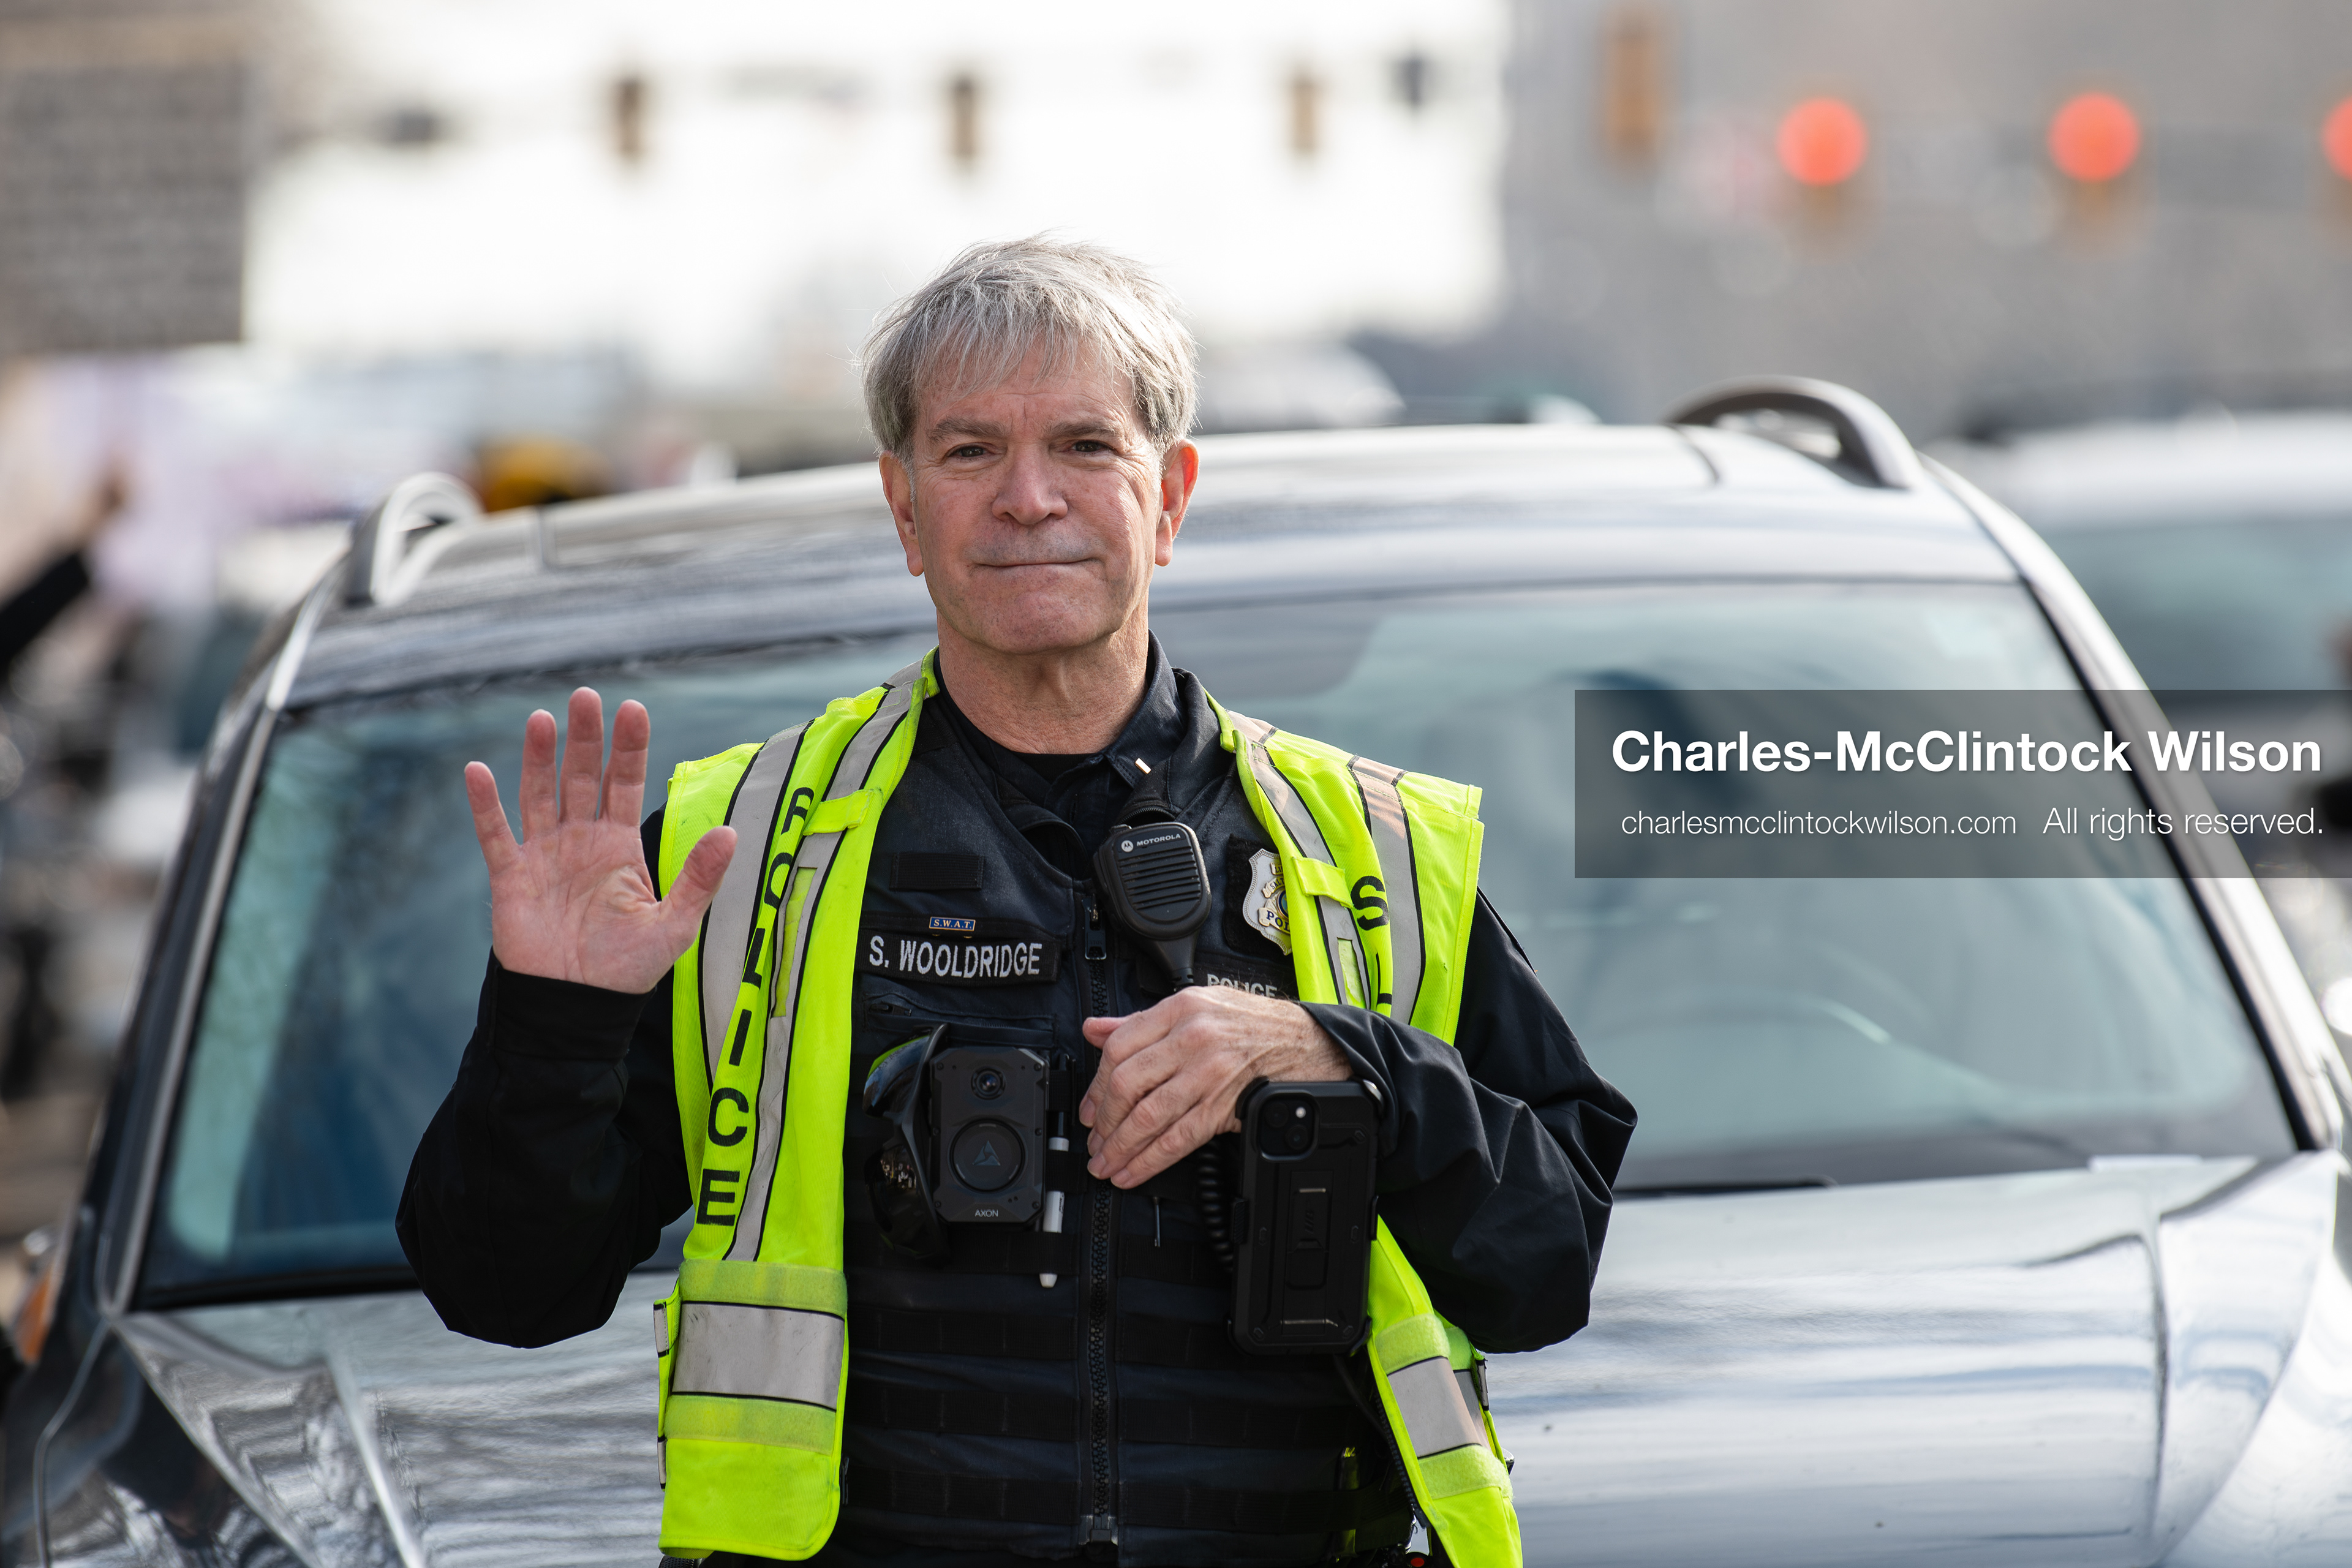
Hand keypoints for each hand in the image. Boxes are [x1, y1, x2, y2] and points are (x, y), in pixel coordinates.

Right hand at [464, 687, 736, 993]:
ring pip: (540, 794)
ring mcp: (545, 855)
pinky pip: (496, 835)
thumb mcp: (675, 924)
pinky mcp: (511, 877)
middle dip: (586, 738)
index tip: (633, 708)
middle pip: (583, 777)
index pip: (626, 783)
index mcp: (620, 844)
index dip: (629, 748)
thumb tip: (730, 833)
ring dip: (538, 757)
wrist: (577, 1007)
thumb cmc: (628, 969)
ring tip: (542, 718)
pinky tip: (478, 771)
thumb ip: (700, 878)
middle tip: (586, 696)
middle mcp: (582, 840)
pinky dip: (485, 805)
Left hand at [1078, 988, 1349, 1187]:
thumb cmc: (1253, 1024)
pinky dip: (1151, 1160)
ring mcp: (1210, 1073)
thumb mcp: (1197, 1004)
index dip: (1097, 1084)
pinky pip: (1179, 1137)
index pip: (1120, 1046)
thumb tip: (1095, 1029)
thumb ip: (1142, 1021)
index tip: (1089, 1107)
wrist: (1309, 1043)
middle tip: (1095, 1140)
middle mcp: (1193, 1038)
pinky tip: (1134, 1171)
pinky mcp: (1226, 1104)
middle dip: (1104, 1120)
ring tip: (1106, 1163)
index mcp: (1181, 1008)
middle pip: (1129, 1083)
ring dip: (1121, 1146)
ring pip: (1149, 1115)